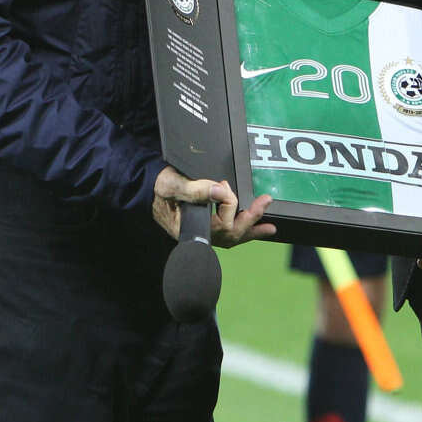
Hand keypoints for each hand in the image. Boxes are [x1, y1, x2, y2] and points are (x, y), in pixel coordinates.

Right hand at [152, 168, 277, 244]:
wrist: (151, 189)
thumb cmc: (159, 189)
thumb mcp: (173, 184)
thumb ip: (195, 189)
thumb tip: (220, 190)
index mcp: (189, 228)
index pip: (218, 223)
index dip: (228, 203)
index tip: (223, 184)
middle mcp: (199, 235)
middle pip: (230, 234)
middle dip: (250, 218)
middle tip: (263, 202)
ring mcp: (205, 233)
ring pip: (233, 236)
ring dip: (253, 227)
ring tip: (270, 224)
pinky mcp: (210, 228)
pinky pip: (232, 234)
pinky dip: (248, 232)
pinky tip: (263, 229)